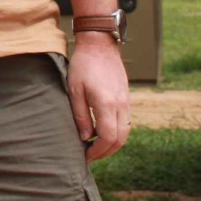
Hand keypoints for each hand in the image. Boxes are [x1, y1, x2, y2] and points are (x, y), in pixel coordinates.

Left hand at [67, 33, 129, 162]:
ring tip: (95, 146)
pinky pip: (125, 123)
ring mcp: (126, 102)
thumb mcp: (74, 91)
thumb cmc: (83, 65)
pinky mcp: (126, 98)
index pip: (108, 138)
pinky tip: (101, 131)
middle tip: (90, 155)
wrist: (100, 45)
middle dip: (105, 152)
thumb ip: (81, 116)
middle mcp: (120, 105)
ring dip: (112, 144)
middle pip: (120, 140)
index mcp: (106, 104)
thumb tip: (85, 138)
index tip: (85, 155)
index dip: (97, 151)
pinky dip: (116, 132)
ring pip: (125, 133)